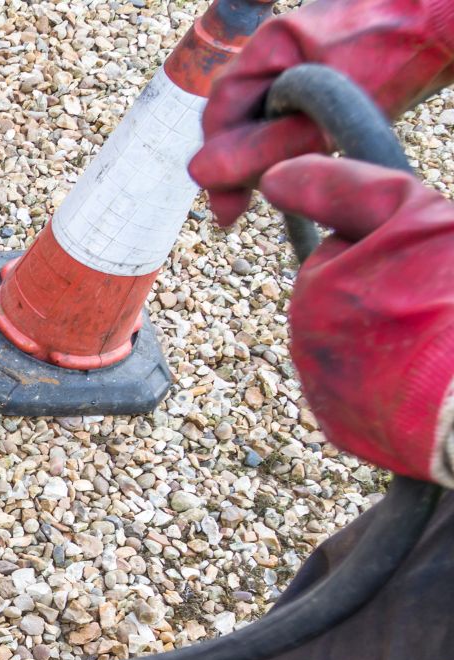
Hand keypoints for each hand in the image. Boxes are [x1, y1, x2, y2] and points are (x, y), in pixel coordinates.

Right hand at [189, 0, 453, 225]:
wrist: (445, 22)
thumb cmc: (398, 49)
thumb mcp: (330, 106)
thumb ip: (268, 141)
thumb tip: (202, 174)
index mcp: (268, 47)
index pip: (221, 111)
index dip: (216, 162)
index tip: (226, 211)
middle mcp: (276, 54)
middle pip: (239, 117)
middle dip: (239, 163)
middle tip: (240, 211)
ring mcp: (299, 63)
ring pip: (265, 120)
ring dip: (266, 156)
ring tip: (272, 191)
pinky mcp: (323, 77)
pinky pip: (291, 117)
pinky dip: (291, 145)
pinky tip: (300, 165)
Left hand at [259, 156, 453, 481]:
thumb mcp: (414, 216)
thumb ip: (343, 189)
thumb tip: (275, 177)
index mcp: (316, 286)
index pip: (345, 252)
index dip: (396, 252)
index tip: (427, 266)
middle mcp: (304, 340)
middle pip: (346, 303)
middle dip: (389, 299)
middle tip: (439, 307)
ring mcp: (321, 389)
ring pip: (355, 349)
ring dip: (391, 343)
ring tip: (438, 346)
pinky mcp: (343, 430)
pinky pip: (362, 396)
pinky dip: (393, 388)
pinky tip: (428, 383)